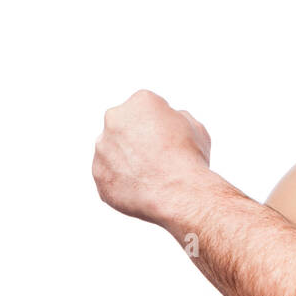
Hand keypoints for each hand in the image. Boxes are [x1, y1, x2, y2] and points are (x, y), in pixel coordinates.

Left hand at [92, 89, 212, 223]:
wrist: (179, 194)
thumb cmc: (190, 161)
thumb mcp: (196, 129)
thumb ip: (177, 120)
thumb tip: (169, 124)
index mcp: (142, 101)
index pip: (148, 108)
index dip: (162, 125)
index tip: (171, 140)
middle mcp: (115, 118)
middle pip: (125, 126)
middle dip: (137, 139)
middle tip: (158, 159)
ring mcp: (103, 147)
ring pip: (113, 151)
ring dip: (127, 160)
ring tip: (152, 177)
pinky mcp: (99, 174)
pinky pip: (110, 176)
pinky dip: (122, 183)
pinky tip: (143, 190)